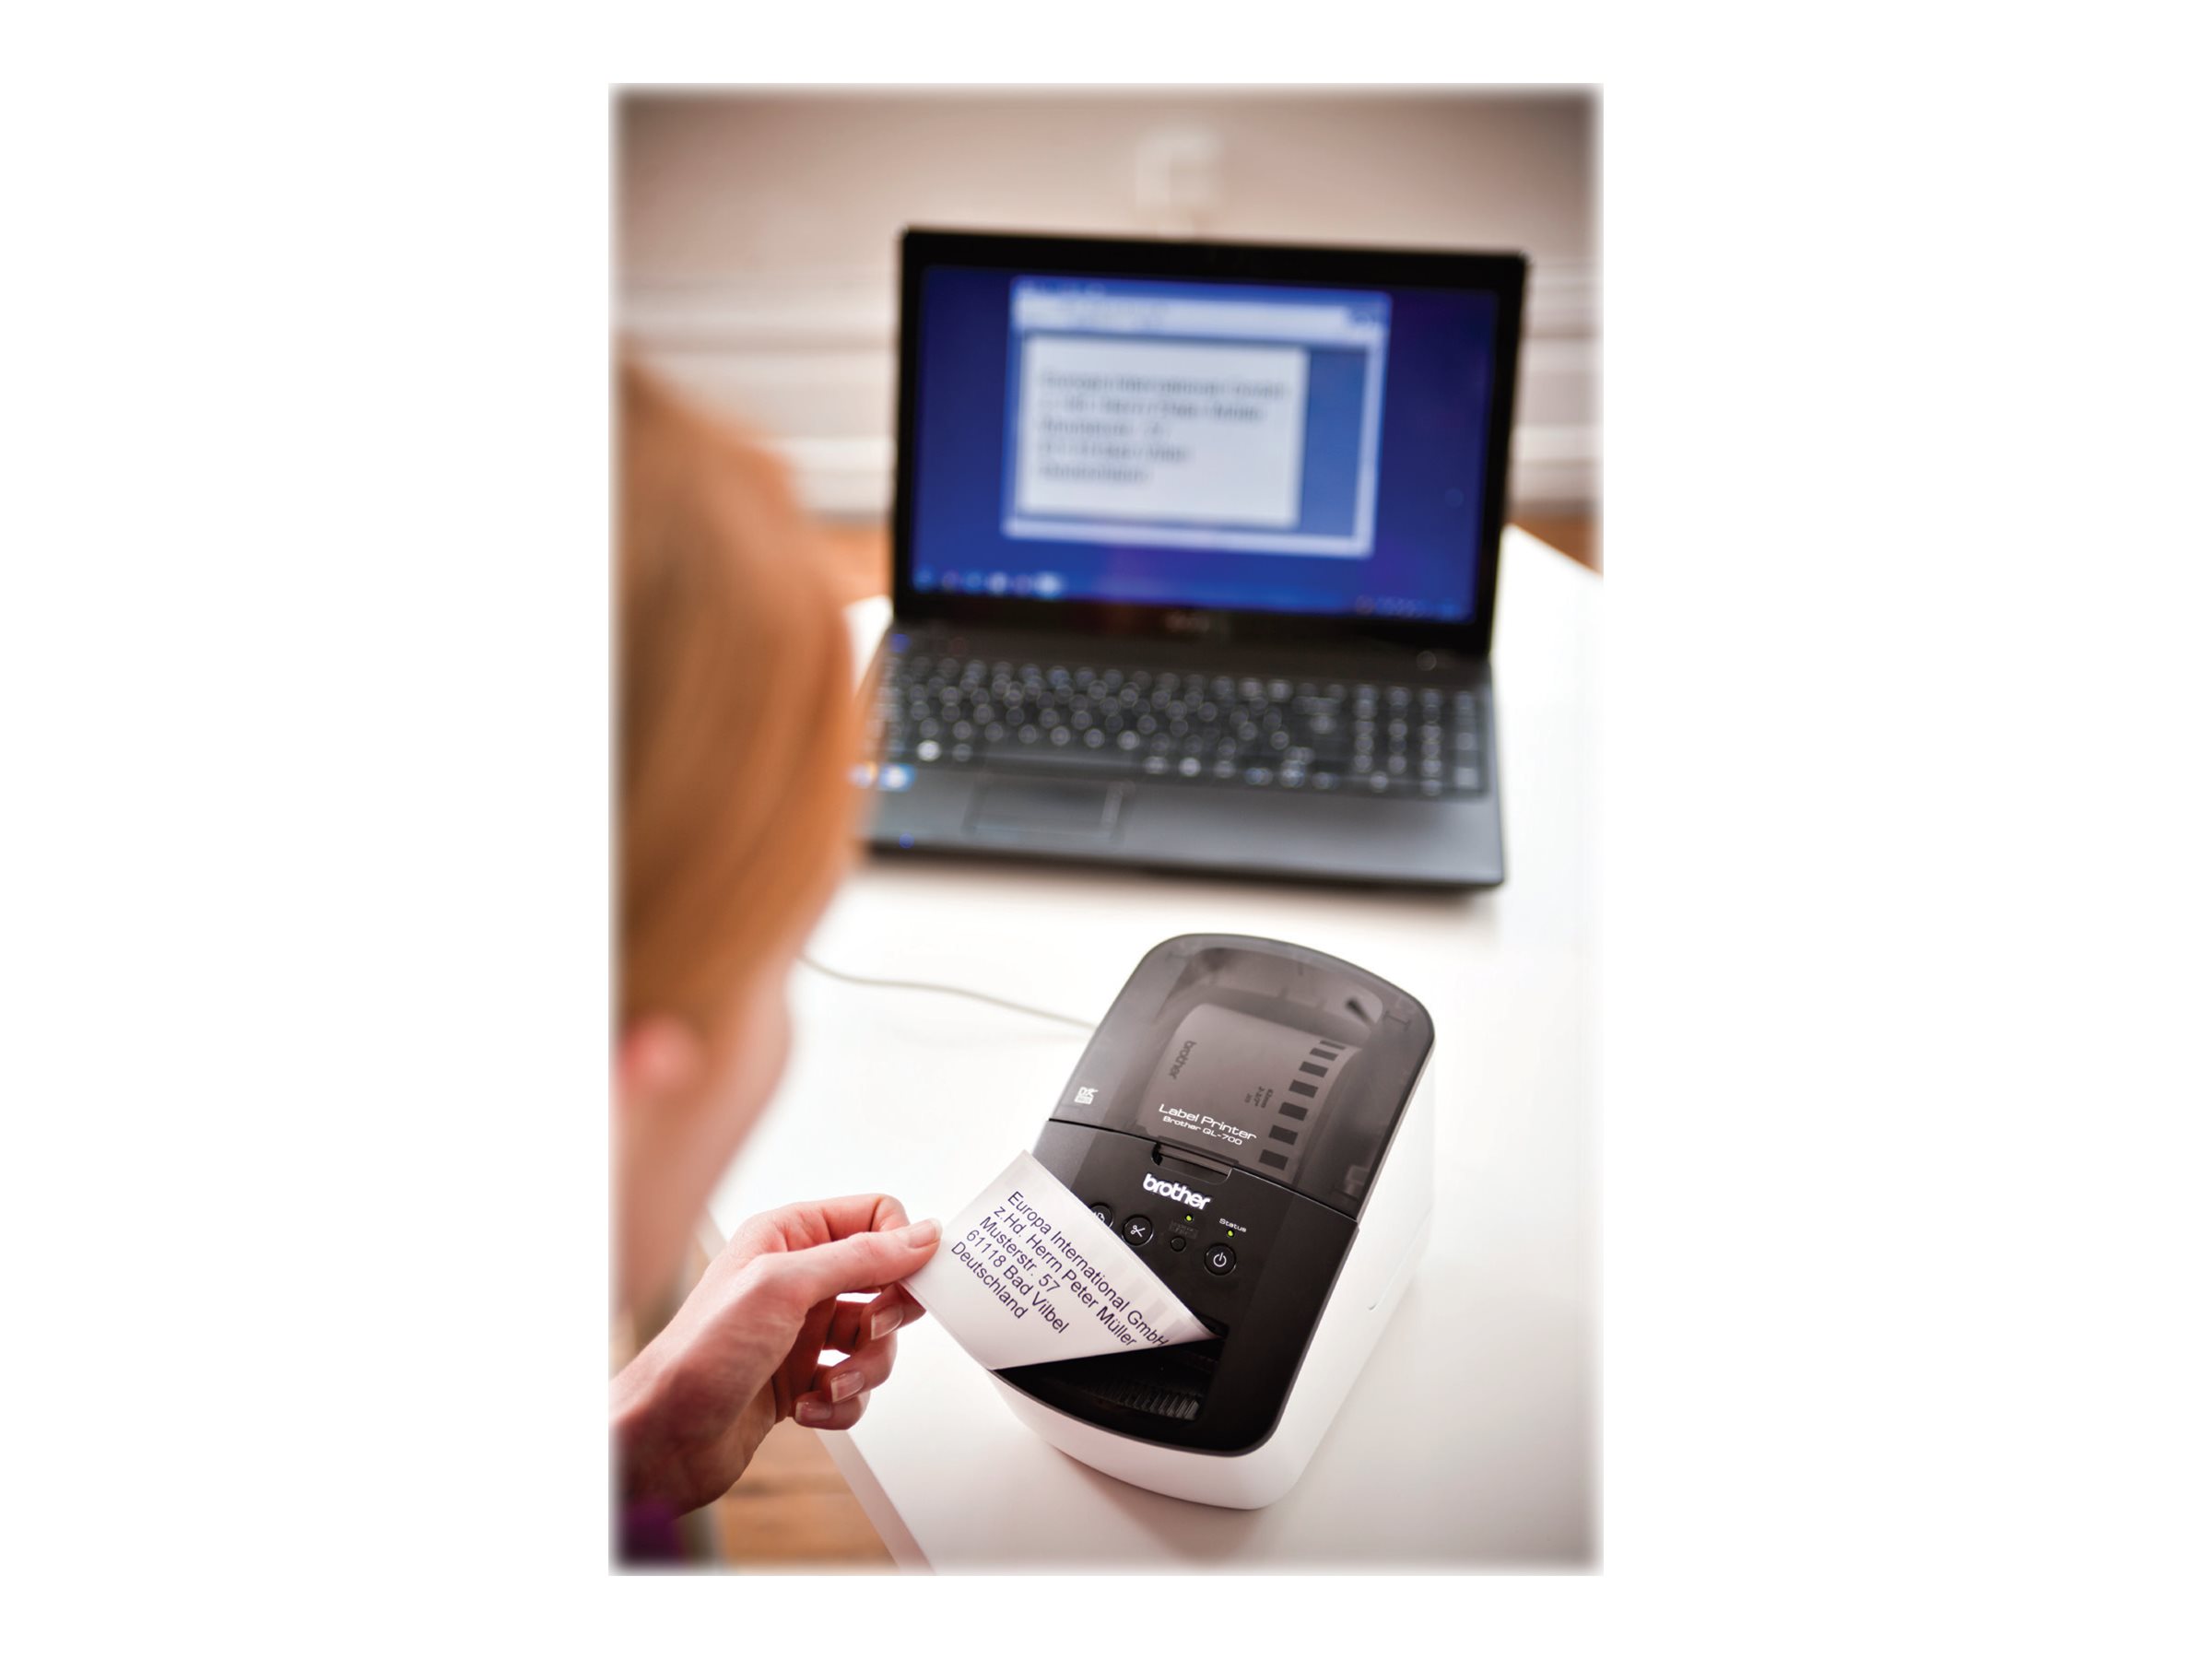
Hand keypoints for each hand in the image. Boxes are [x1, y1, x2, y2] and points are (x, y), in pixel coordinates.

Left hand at [612, 1194, 937, 1515]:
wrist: (662, 1439)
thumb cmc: (698, 1355)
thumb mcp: (783, 1287)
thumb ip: (859, 1256)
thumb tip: (920, 1235)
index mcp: (788, 1237)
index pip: (873, 1217)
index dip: (898, 1249)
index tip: (905, 1284)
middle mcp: (797, 1279)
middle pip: (884, 1281)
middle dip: (886, 1317)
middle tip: (869, 1332)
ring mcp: (801, 1331)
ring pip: (874, 1340)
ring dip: (862, 1370)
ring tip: (829, 1384)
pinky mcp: (801, 1378)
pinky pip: (854, 1385)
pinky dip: (842, 1402)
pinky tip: (807, 1408)